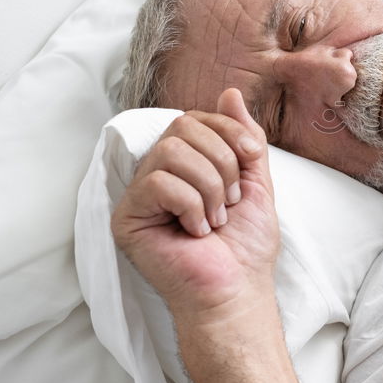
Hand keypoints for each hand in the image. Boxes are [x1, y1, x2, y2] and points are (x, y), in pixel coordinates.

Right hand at [110, 87, 278, 322]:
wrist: (237, 289)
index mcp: (185, 165)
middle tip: (231, 200)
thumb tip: (230, 93)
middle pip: (181, 126)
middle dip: (221, 161)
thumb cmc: (246, 245)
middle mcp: (157, 175)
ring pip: (170, 152)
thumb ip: (243, 138)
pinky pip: (158, 182)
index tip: (253, 156)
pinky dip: (191, 205)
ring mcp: (139, 196)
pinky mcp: (127, 218)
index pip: (194, 119)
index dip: (228, 129)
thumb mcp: (256, 181)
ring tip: (215, 219)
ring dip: (209, 186)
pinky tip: (196, 232)